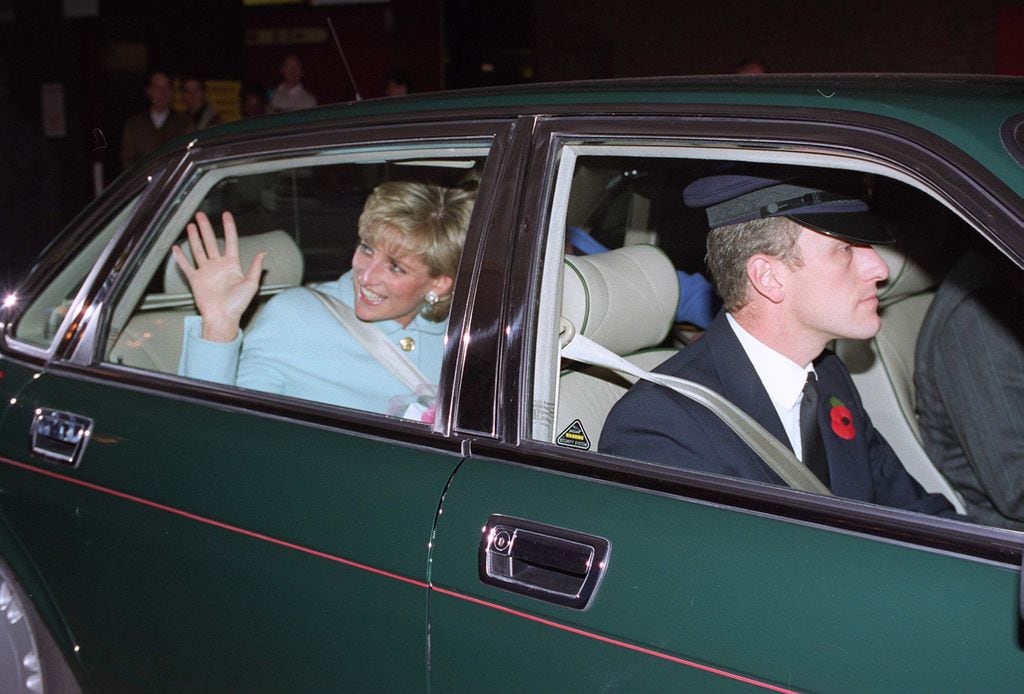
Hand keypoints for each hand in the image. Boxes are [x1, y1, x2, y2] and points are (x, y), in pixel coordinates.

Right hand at [172, 211, 265, 341]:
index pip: (230, 241)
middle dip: (206, 228)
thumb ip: (255, 267)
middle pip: (210, 242)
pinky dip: (180, 257)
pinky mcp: (195, 280)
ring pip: (198, 250)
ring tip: (191, 225)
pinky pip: (186, 266)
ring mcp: (206, 272)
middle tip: (200, 215)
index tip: (226, 215)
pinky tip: (176, 248)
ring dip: (194, 238)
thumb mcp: (251, 284)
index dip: (228, 227)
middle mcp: (218, 266)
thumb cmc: (238, 304)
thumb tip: (263, 253)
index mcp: (232, 265)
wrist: (223, 317)